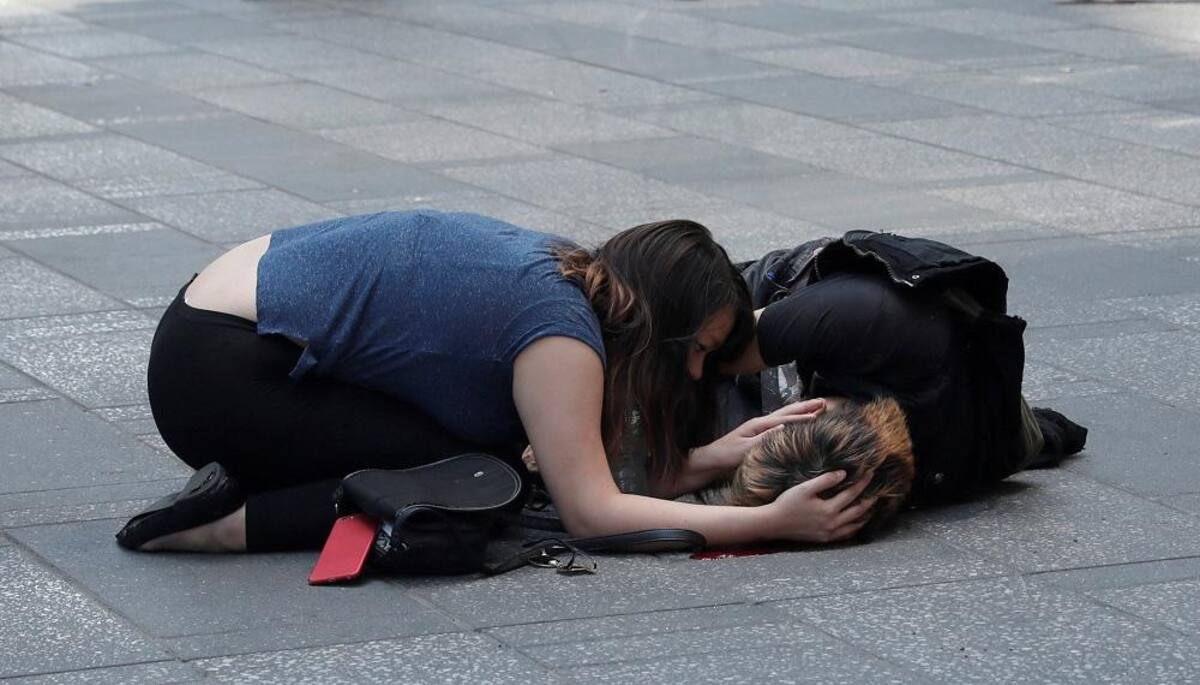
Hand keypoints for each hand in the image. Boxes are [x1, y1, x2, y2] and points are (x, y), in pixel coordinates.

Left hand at [695, 398, 826, 472]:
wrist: (712, 459)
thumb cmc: (727, 455)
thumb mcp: (745, 448)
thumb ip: (765, 438)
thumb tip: (784, 427)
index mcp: (759, 424)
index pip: (786, 418)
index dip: (803, 416)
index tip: (820, 413)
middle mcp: (761, 422)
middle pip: (788, 411)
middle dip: (807, 406)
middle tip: (825, 402)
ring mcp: (761, 427)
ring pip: (786, 415)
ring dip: (802, 410)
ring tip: (818, 406)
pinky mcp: (760, 434)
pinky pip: (782, 423)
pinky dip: (794, 418)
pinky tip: (800, 419)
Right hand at [764, 470, 875, 543]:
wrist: (774, 523)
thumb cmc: (787, 503)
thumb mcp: (804, 488)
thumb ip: (825, 480)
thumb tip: (843, 474)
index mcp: (828, 509)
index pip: (851, 493)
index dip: (862, 482)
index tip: (870, 473)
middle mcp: (832, 523)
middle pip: (857, 510)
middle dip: (868, 498)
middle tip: (877, 490)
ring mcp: (829, 533)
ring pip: (854, 525)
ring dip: (865, 515)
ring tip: (871, 506)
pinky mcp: (824, 539)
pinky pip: (846, 535)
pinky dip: (854, 528)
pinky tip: (856, 522)